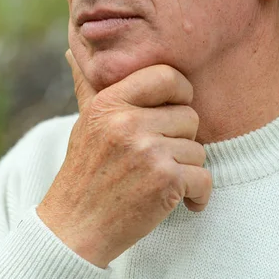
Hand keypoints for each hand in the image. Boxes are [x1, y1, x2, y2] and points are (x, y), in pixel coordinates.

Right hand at [37, 50, 211, 267]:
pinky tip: (180, 201)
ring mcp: (147, 151)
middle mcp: (128, 122)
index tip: (175, 110)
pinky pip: (204, 178)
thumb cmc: (82, 171)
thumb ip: (88, 85)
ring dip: (186, 169)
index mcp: (110, 102)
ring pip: (198, 149)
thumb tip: (73, 51)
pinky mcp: (165, 182)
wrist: (74, 227)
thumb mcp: (83, 122)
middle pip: (189, 116)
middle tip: (160, 156)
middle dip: (181, 139)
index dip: (180, 92)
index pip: (167, 76)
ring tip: (160, 180)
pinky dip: (198, 195)